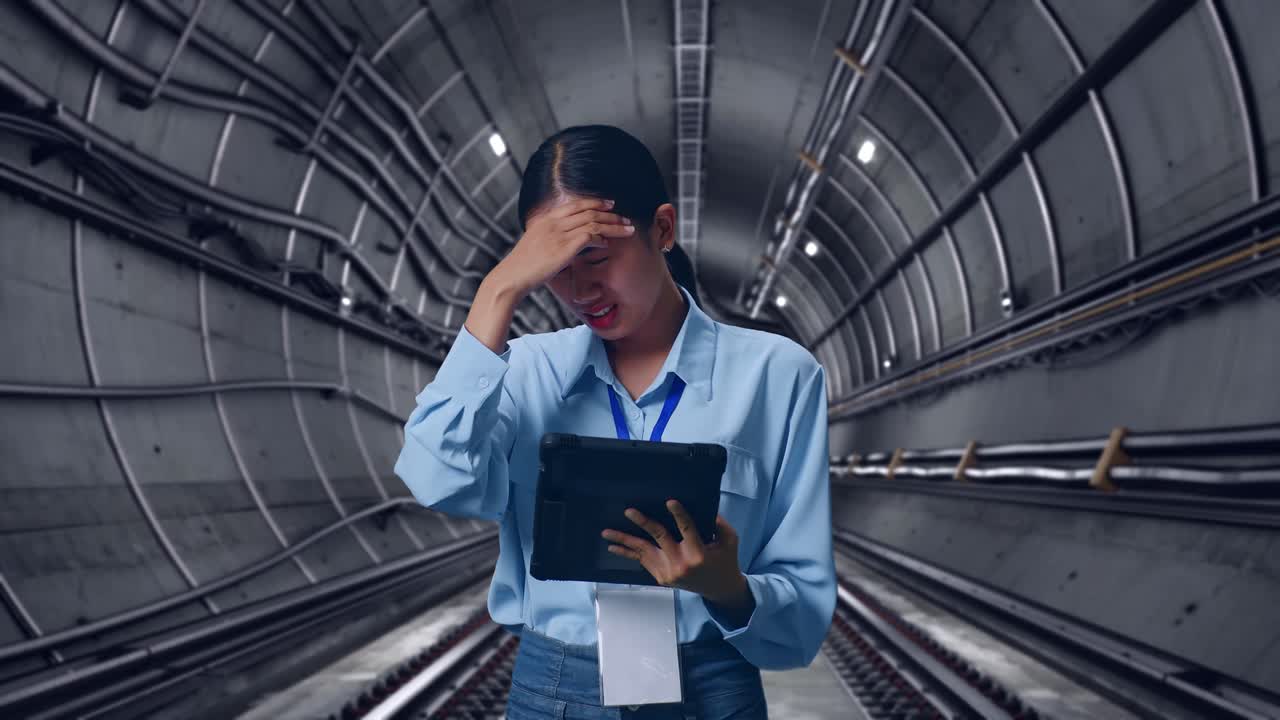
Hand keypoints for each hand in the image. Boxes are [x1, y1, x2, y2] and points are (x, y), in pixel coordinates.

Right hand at [491, 197, 634, 297]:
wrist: (512, 276)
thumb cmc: (524, 266)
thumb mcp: (536, 245)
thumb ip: (551, 238)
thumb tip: (566, 243)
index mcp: (546, 219)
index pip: (576, 204)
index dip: (596, 202)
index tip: (610, 204)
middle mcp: (553, 222)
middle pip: (588, 210)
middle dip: (610, 213)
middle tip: (625, 218)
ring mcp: (558, 233)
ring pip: (593, 222)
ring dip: (613, 225)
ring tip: (627, 230)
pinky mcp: (564, 247)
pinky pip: (589, 236)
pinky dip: (601, 238)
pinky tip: (608, 244)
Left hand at [602, 500, 748, 606]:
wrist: (719, 589)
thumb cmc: (726, 560)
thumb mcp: (729, 540)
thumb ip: (718, 524)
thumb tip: (703, 508)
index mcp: (699, 554)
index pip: (687, 529)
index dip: (678, 514)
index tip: (669, 502)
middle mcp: (681, 564)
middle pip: (659, 538)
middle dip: (643, 523)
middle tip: (629, 511)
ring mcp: (668, 572)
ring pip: (643, 552)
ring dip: (623, 541)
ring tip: (607, 533)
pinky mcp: (661, 578)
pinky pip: (643, 561)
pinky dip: (628, 553)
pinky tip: (614, 546)